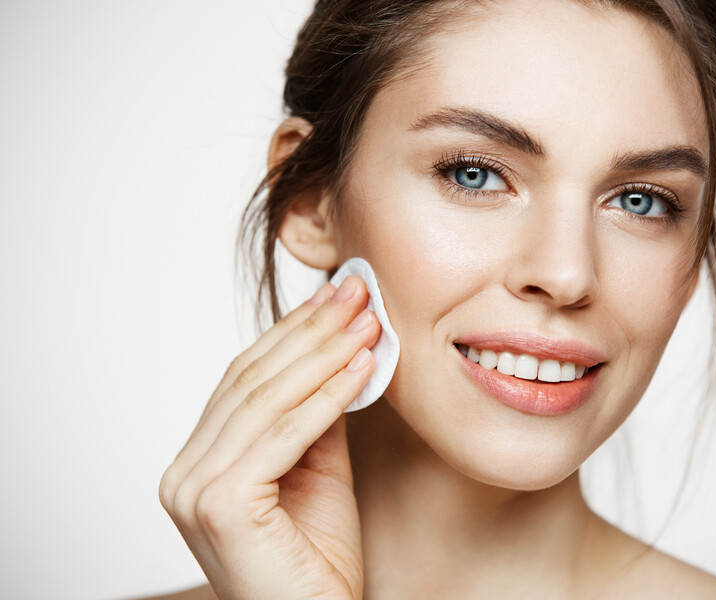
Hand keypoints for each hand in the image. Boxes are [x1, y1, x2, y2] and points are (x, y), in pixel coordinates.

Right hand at [159, 277, 379, 599]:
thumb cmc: (318, 560)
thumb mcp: (318, 471)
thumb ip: (316, 417)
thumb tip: (339, 351)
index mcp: (198, 462)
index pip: (245, 379)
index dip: (291, 332)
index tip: (335, 296)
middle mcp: (184, 473)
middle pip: (252, 381)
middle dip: (310, 329)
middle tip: (357, 291)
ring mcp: (194, 491)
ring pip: (267, 400)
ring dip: (325, 353)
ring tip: (369, 321)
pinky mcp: (220, 507)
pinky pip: (285, 435)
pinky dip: (329, 397)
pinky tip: (363, 367)